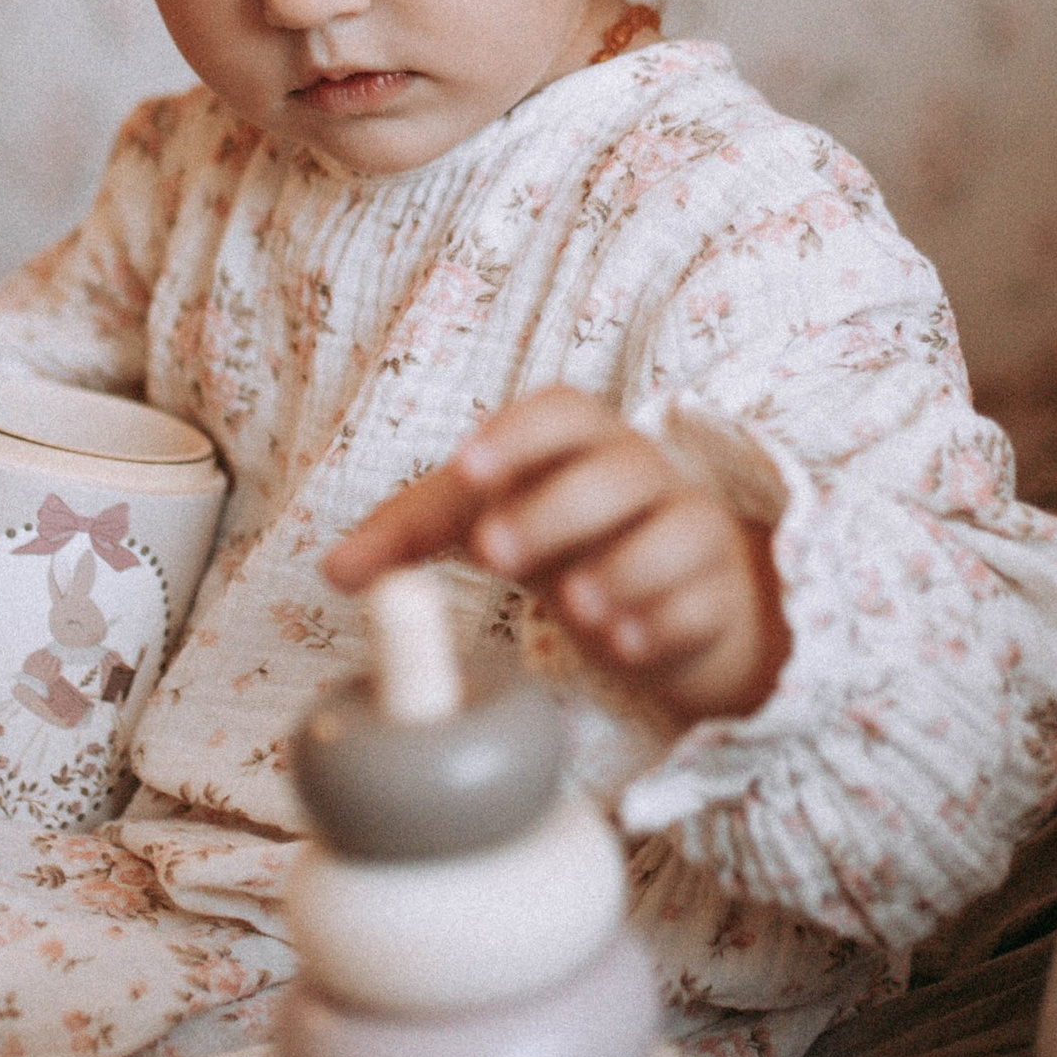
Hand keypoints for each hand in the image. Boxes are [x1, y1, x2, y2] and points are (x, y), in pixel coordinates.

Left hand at [323, 390, 788, 726]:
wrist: (680, 601)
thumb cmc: (573, 544)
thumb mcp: (496, 524)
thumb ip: (415, 536)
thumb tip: (334, 571)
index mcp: (585, 444)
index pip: (563, 411)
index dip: (516, 435)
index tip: (467, 470)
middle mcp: (646, 476)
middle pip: (617, 470)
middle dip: (553, 509)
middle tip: (493, 554)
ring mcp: (693, 533)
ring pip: (677, 531)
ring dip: (621, 570)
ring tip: (574, 610)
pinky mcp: (722, 597)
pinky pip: (706, 601)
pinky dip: (668, 622)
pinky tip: (630, 645)